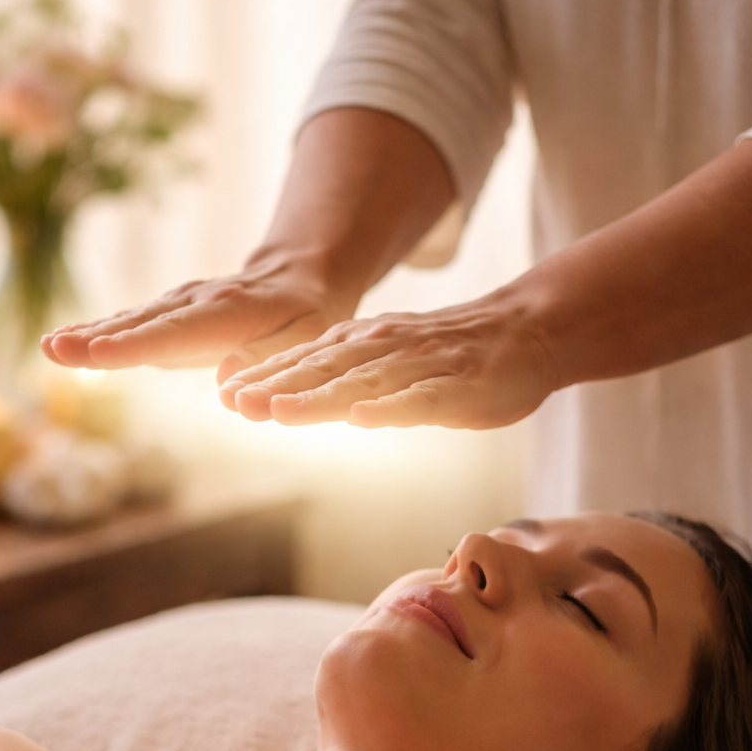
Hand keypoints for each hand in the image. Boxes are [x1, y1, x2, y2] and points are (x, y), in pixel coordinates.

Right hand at [41, 253, 349, 375]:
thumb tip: (228, 384)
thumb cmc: (308, 317)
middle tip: (55, 350)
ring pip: (129, 322)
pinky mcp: (165, 315)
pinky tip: (61, 346)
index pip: (177, 331)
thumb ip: (269, 358)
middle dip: (98, 338)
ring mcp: (176, 305)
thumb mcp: (308, 337)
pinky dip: (95, 335)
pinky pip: (128, 325)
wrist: (298, 279)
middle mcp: (196, 302)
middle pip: (141, 324)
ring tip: (49, 348)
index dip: (136, 345)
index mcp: (231, 311)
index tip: (98, 355)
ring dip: (87, 335)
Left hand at [218, 295, 559, 429]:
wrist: (526, 331)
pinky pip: (420, 399)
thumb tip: (286, 395)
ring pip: (363, 383)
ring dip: (318, 397)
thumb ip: (344, 376)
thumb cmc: (452, 355)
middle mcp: (386, 349)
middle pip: (324, 370)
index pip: (308, 361)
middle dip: (278, 386)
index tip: (224, 395)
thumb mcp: (389, 362)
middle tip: (235, 404)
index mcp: (366, 345)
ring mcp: (421, 367)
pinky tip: (363, 418)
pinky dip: (391, 407)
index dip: (267, 377)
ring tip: (278, 412)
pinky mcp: (458, 388)